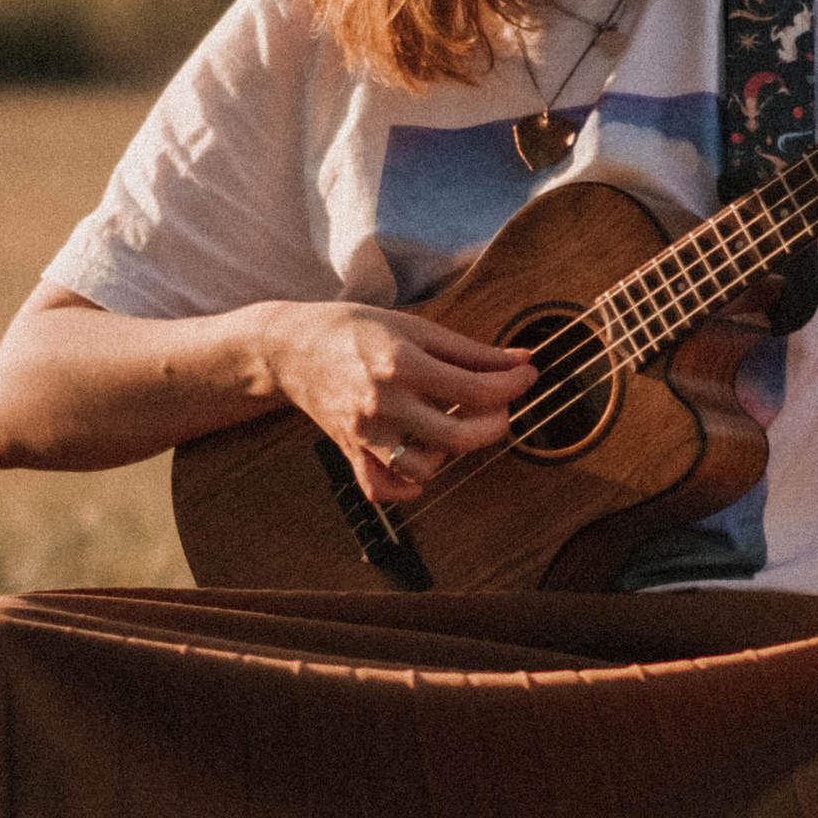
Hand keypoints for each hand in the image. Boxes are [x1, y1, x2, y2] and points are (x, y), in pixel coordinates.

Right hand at [266, 301, 534, 510]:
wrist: (291, 349)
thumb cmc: (356, 331)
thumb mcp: (415, 328)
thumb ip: (471, 350)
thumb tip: (524, 361)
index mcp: (400, 363)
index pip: (475, 387)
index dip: (513, 385)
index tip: (526, 376)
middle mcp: (381, 403)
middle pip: (457, 437)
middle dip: (495, 426)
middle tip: (499, 409)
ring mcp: (364, 433)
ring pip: (423, 469)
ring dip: (450, 454)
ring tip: (452, 428)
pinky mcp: (350, 453)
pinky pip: (384, 489)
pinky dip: (409, 485)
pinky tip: (422, 460)